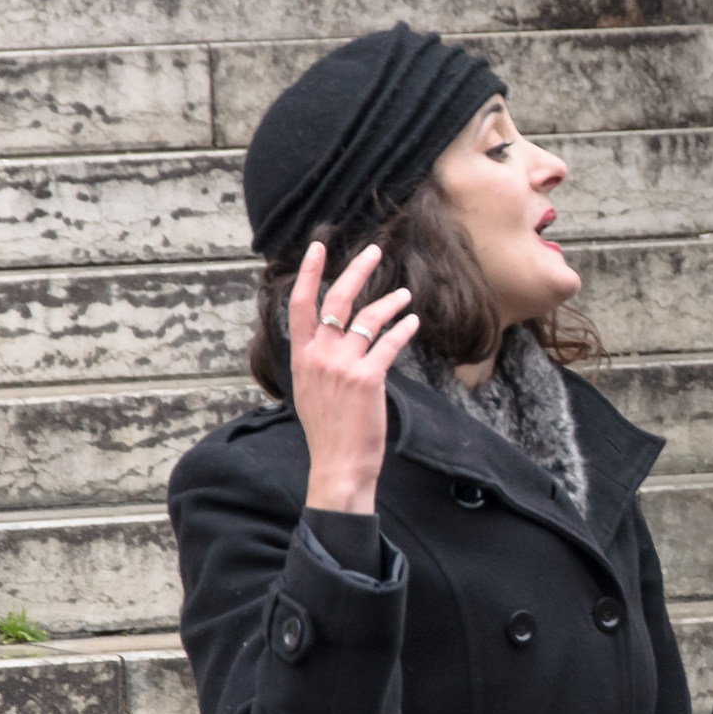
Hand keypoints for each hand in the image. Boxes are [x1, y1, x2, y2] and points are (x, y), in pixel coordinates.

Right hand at [288, 242, 421, 514]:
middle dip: (356, 271)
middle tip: (374, 251)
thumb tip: (327, 344)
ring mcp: (342, 366)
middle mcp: (319, 356)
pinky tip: (412, 323)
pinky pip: (388, 344)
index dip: (308, 273)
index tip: (317, 248)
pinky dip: (403, 329)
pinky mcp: (367, 379)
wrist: (337, 465)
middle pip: (337, 300)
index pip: (300, 305)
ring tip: (404, 295)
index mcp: (302, 357)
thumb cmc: (328, 433)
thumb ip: (316, 364)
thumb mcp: (309, 392)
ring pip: (368, 319)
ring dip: (389, 302)